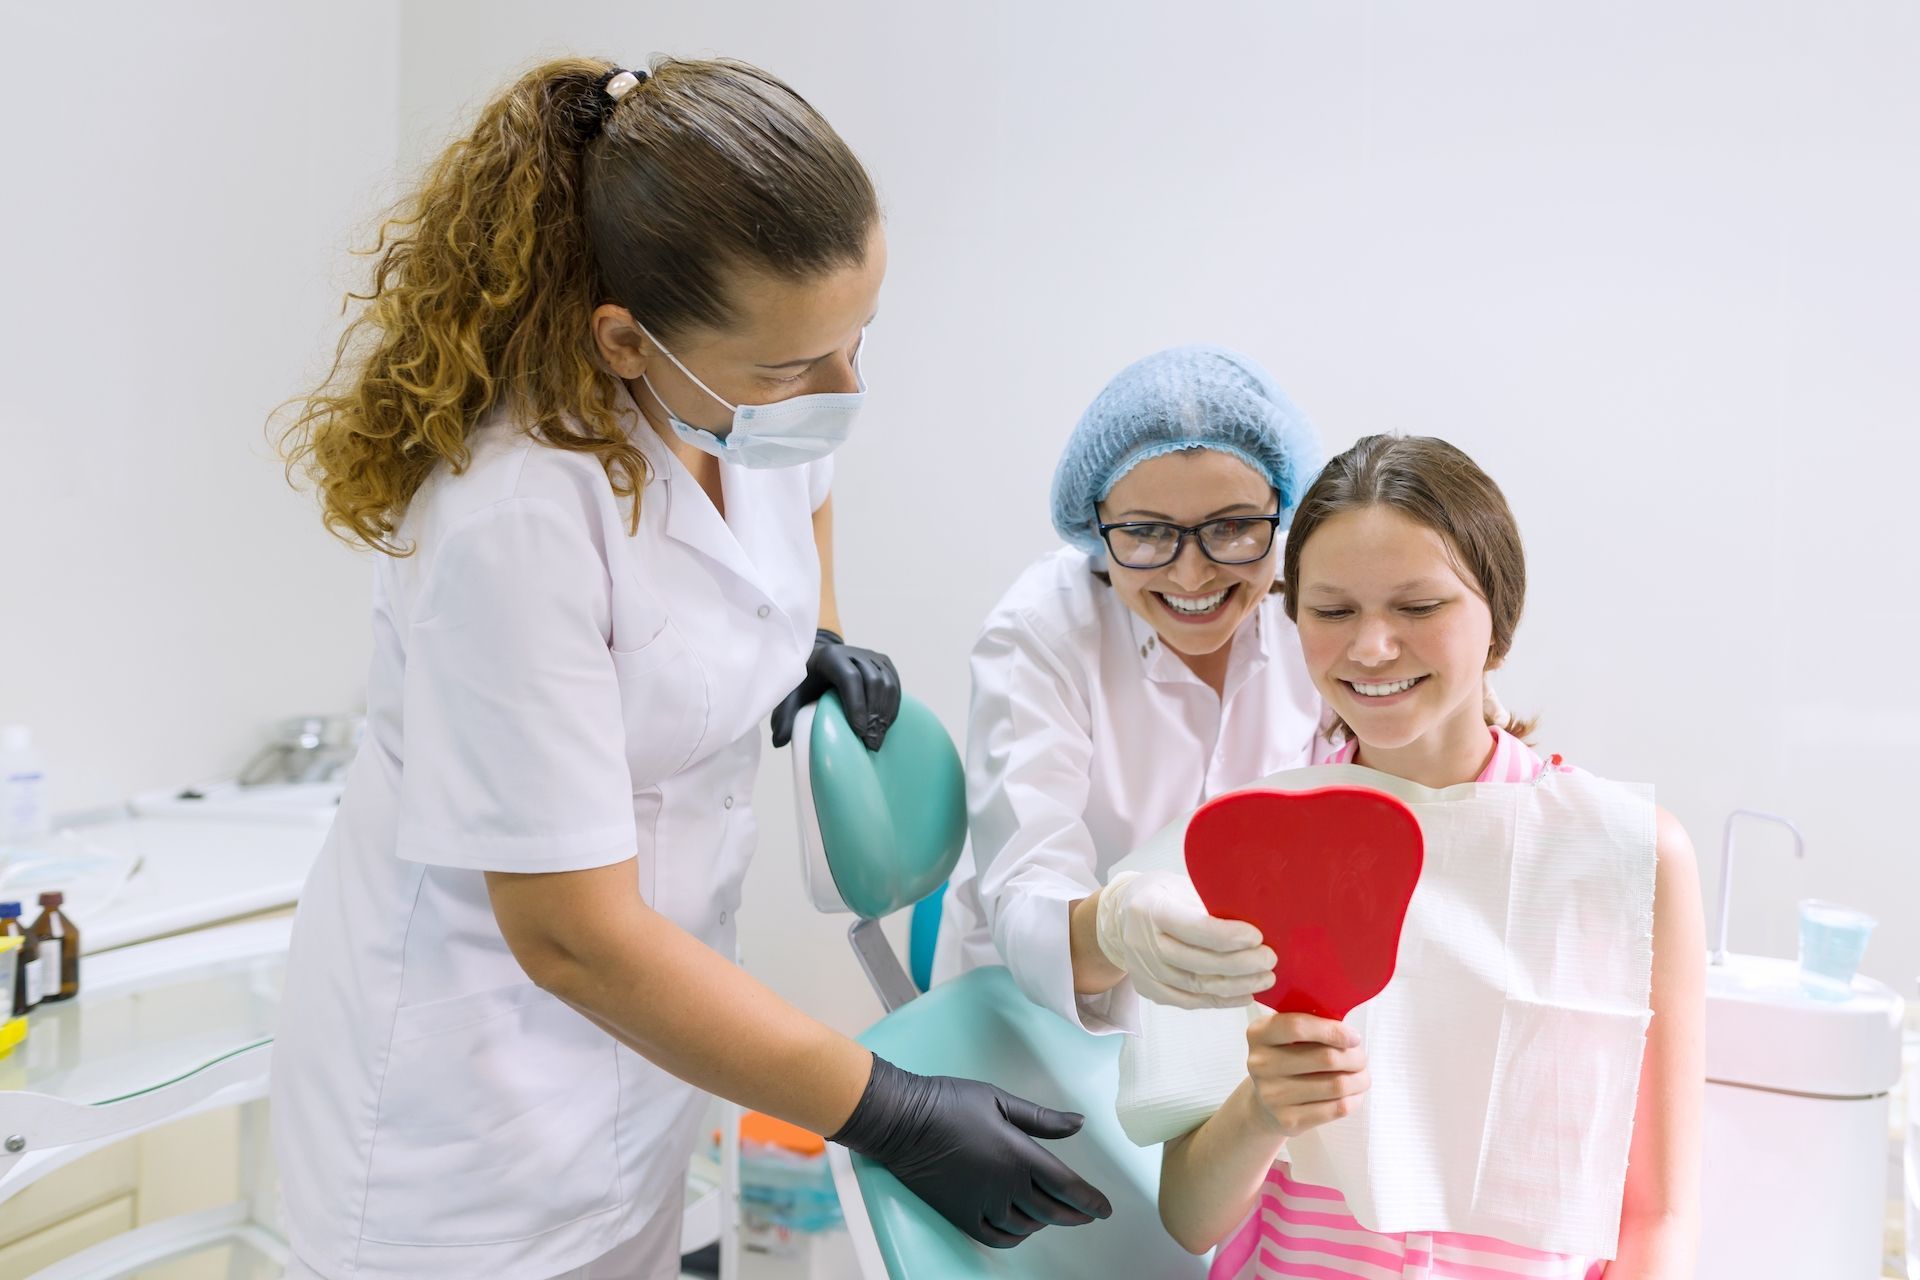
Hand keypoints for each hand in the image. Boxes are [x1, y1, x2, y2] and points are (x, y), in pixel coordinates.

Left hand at [770, 629, 901, 751]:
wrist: (820, 660)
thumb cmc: (806, 680)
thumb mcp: (792, 695)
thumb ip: (784, 716)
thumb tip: (779, 741)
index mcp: (831, 657)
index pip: (850, 678)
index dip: (857, 705)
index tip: (859, 732)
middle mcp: (855, 653)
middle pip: (873, 682)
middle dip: (874, 715)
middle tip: (871, 743)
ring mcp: (872, 657)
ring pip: (887, 684)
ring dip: (885, 714)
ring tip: (878, 739)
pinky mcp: (884, 664)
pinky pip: (895, 685)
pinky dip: (892, 707)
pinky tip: (885, 726)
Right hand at [829, 1054, 1112, 1247]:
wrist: (903, 1120)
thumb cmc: (950, 1102)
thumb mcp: (1000, 1099)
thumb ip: (1042, 1118)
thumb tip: (1079, 1124)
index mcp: (1020, 1154)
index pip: (1067, 1186)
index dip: (1090, 1201)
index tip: (1105, 1210)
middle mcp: (1006, 1185)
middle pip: (1052, 1210)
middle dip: (1075, 1214)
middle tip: (1088, 1214)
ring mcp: (983, 1203)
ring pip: (1027, 1225)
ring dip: (1045, 1221)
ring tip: (1052, 1213)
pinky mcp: (961, 1215)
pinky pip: (998, 1236)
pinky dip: (1016, 1235)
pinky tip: (1021, 1227)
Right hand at [1094, 870, 1276, 1008]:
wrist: (1121, 916)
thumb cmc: (1161, 896)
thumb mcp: (1181, 887)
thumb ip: (1210, 903)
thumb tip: (1257, 916)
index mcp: (1151, 909)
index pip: (1194, 928)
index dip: (1228, 936)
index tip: (1258, 937)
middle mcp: (1143, 942)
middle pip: (1198, 962)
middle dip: (1240, 964)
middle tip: (1269, 960)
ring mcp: (1144, 969)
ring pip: (1196, 986)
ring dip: (1236, 985)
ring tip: (1265, 979)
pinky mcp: (1148, 989)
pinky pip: (1189, 1001)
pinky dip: (1220, 1000)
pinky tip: (1244, 994)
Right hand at [1245, 1011, 1368, 1136]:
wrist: (1265, 1103)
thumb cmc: (1286, 1061)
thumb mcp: (1289, 1036)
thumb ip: (1314, 1026)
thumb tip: (1350, 1036)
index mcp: (1259, 1034)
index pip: (1298, 1026)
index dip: (1333, 1030)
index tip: (1353, 1037)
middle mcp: (1260, 1064)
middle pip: (1325, 1058)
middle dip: (1354, 1057)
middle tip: (1361, 1058)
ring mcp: (1272, 1094)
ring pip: (1336, 1085)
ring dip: (1359, 1080)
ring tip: (1361, 1077)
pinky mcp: (1288, 1119)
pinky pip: (1336, 1108)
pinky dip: (1354, 1100)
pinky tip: (1353, 1094)